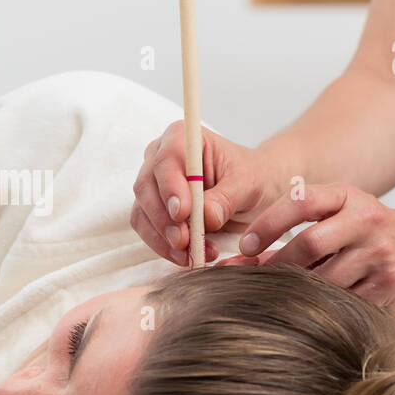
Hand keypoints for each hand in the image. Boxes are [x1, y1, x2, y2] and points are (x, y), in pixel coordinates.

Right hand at [131, 119, 281, 265]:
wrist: (252, 192)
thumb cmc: (251, 178)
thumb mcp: (248, 184)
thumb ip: (226, 198)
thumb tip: (205, 217)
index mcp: (183, 138)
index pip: (166, 160)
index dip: (170, 187)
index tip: (182, 213)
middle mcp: (160, 156)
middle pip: (146, 187)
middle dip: (164, 219)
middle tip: (184, 241)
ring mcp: (152, 183)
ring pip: (142, 211)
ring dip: (163, 238)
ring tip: (192, 254)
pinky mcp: (151, 208)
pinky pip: (146, 228)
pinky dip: (163, 246)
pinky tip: (186, 256)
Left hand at [225, 183, 394, 307]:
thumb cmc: (371, 233)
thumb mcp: (340, 216)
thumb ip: (297, 232)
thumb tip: (240, 259)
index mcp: (347, 195)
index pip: (300, 201)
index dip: (268, 223)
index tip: (246, 246)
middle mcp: (365, 218)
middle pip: (310, 243)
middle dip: (278, 265)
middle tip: (257, 279)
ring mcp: (380, 251)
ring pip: (325, 278)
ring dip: (298, 290)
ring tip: (282, 296)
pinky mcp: (390, 282)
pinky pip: (344, 299)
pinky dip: (324, 305)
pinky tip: (316, 307)